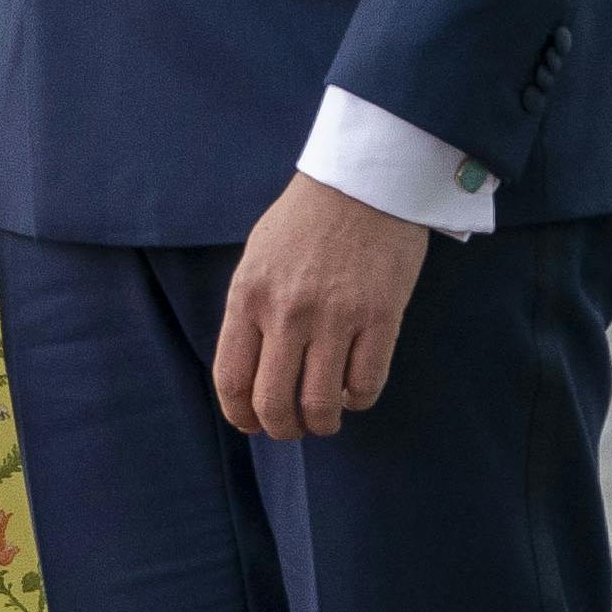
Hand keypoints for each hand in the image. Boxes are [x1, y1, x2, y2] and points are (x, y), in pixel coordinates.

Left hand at [210, 170, 430, 438]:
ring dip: (322, 422)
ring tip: (326, 415)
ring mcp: (334, 317)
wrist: (363, 182)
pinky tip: (354, 389)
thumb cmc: (306, 221)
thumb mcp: (258, 259)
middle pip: (274, 404)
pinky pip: (365, 386)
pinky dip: (358, 400)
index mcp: (248, 295)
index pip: (231, 379)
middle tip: (294, 427)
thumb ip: (251, 313)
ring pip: (321, 405)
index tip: (252, 423)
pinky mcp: (379, 318)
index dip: (240, 415)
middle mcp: (286, 311)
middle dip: (282, 429)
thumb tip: (250, 375)